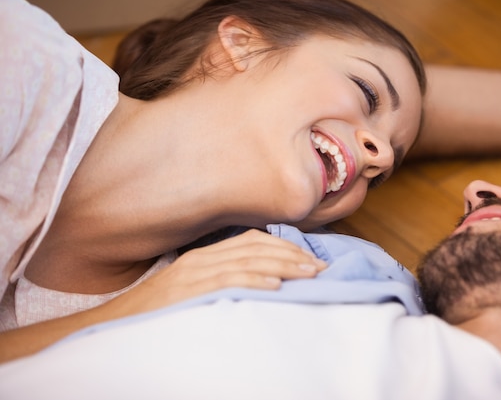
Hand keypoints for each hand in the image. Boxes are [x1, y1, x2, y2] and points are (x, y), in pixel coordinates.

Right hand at [108, 229, 325, 314]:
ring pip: (248, 261)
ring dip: (283, 266)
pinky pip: (227, 281)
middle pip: (256, 248)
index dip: (284, 246)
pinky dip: (254, 280)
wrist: (115, 323)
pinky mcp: (188, 291)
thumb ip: (220, 279)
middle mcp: (202, 259)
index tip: (310, 258)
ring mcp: (194, 274)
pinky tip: (276, 285)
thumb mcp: (191, 288)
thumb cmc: (157, 310)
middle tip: (320, 266)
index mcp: (204, 255)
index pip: (252, 241)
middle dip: (293, 255)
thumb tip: (259, 281)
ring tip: (309, 274)